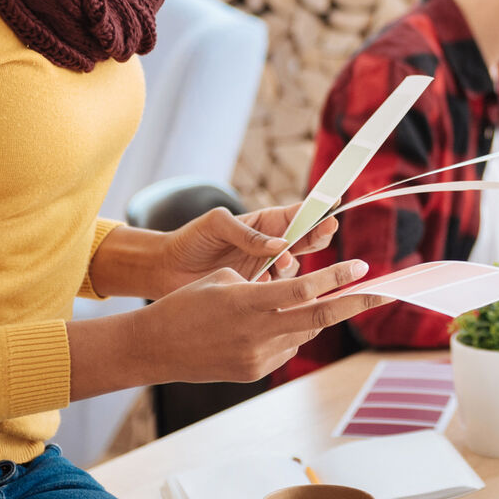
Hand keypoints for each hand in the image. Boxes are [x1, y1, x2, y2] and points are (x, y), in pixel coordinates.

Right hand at [142, 260, 392, 382]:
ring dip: (311, 315)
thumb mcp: (225, 281)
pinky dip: (288, 333)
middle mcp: (257, 333)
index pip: (305, 290)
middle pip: (320, 316)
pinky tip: (265, 328)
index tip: (361, 266)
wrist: (156, 347)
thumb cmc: (187, 303)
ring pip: (304, 332)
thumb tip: (301, 292)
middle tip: (384, 291)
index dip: (337, 278)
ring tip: (294, 304)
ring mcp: (257, 357)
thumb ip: (266, 285)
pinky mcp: (255, 372)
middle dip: (356, 302)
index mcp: (248, 302)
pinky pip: (286, 348)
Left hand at [159, 204, 339, 289]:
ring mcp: (265, 270)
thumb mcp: (216, 225)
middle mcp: (270, 246)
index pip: (297, 214)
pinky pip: (277, 292)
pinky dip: (275, 289)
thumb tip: (281, 244)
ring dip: (292, 265)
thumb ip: (247, 233)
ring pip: (294, 269)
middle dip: (318, 235)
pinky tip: (262, 284)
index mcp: (264, 223)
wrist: (166, 271)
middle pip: (306, 240)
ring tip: (279, 263)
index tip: (332, 205)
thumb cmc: (190, 240)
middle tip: (325, 231)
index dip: (316, 210)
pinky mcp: (257, 293)